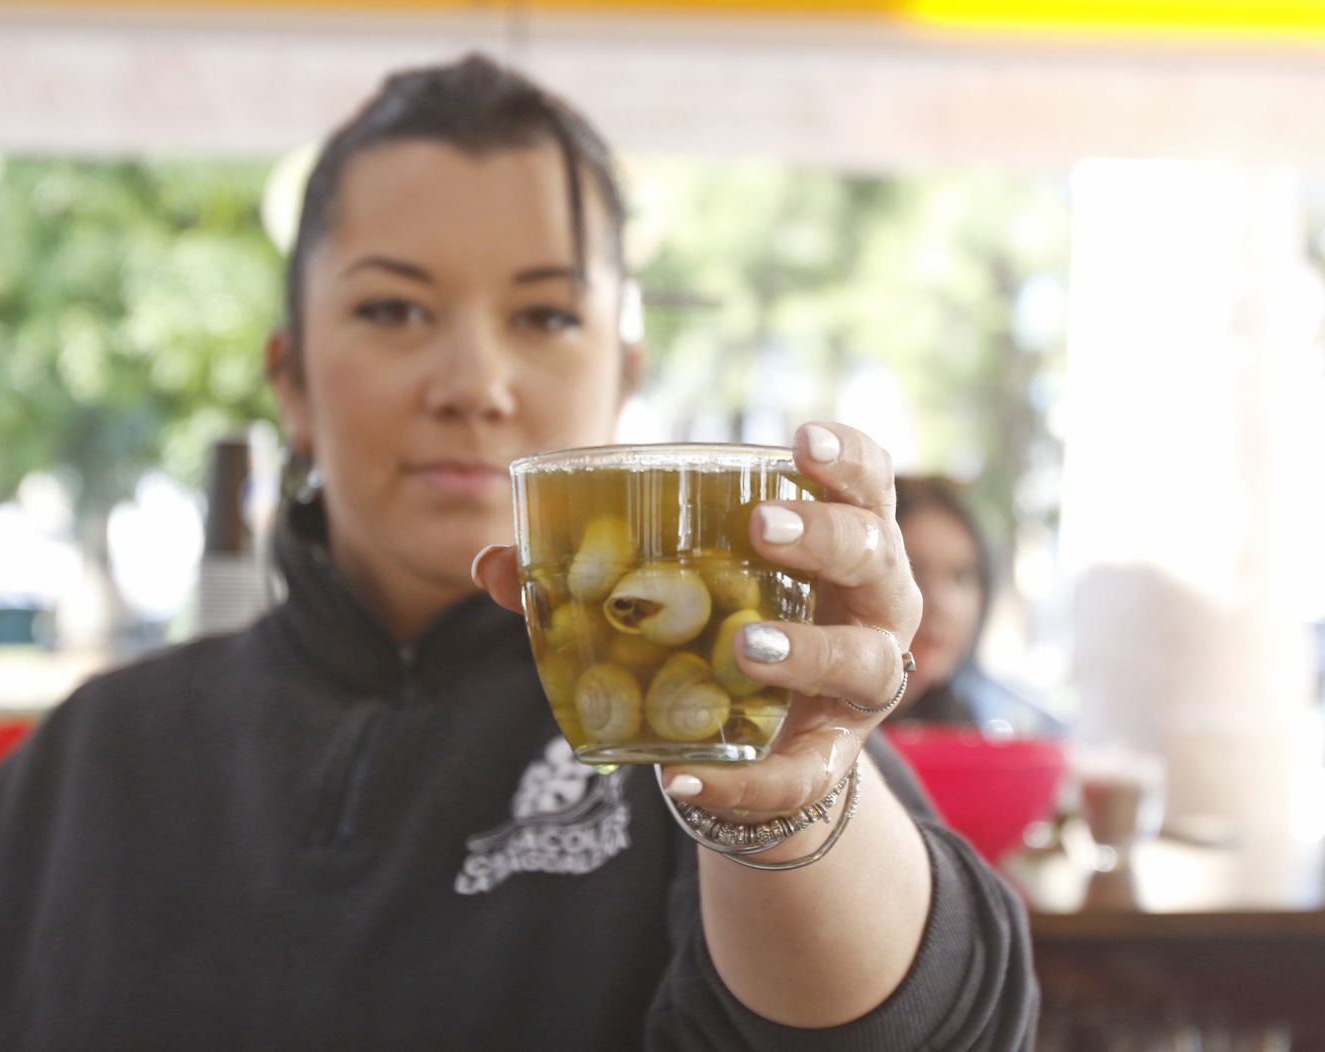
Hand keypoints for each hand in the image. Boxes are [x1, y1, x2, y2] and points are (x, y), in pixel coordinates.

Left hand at [472, 422, 921, 820]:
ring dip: (805, 649)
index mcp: (838, 542)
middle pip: (875, 554)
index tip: (801, 441)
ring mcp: (864, 681)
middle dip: (827, 535)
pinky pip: (803, 777)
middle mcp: (873, 602)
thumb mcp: (671, 592)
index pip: (867, 483)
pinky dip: (746, 783)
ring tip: (742, 645)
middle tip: (763, 528)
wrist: (760, 747)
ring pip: (864, 661)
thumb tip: (489, 563)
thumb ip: (585, 573)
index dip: (847, 457)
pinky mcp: (835, 760)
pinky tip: (683, 778)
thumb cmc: (718, 631)